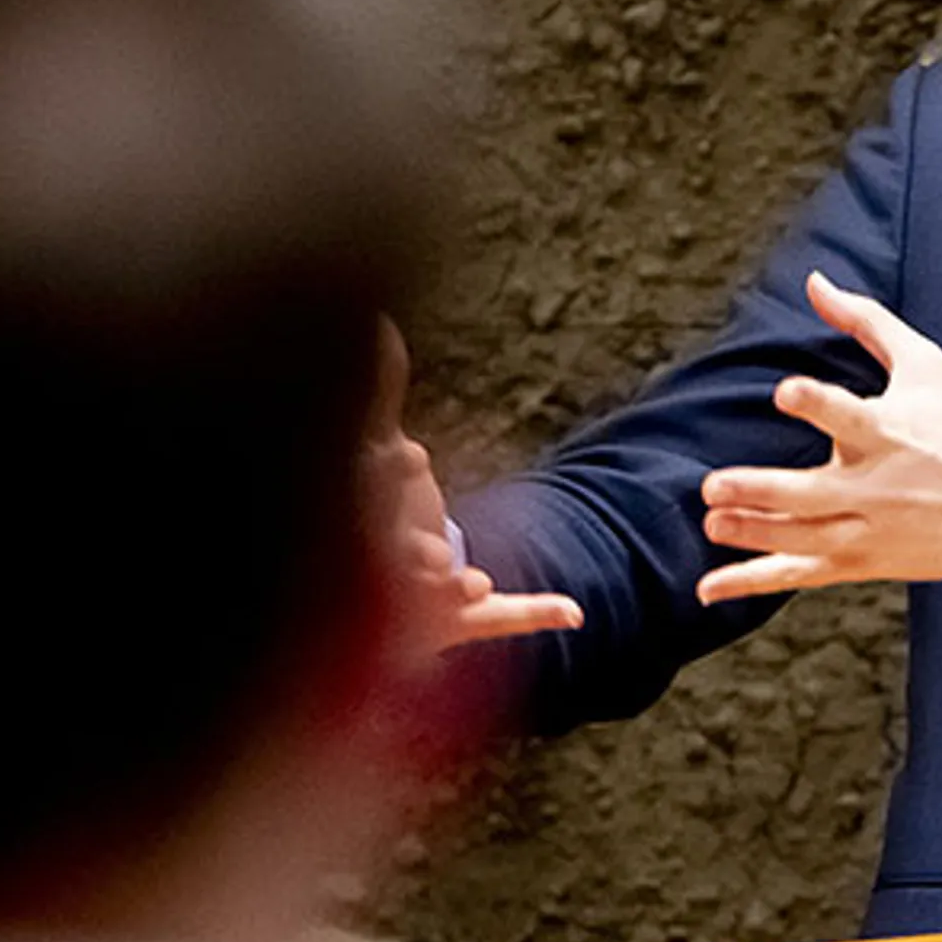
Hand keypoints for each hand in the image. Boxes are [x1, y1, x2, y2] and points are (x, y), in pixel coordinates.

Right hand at [366, 320, 582, 664]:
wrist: (377, 596)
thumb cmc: (376, 511)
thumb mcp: (376, 450)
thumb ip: (379, 390)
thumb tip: (380, 321)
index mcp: (369, 523)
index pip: (384, 485)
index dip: (395, 471)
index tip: (412, 453)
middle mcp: (396, 564)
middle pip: (407, 546)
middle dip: (415, 545)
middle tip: (429, 548)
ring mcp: (429, 600)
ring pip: (445, 592)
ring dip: (456, 587)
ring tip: (471, 581)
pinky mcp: (465, 620)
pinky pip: (502, 617)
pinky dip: (539, 611)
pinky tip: (572, 610)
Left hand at [695, 271, 941, 603]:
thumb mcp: (926, 364)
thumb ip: (866, 322)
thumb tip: (815, 282)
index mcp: (889, 431)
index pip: (845, 416)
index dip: (814, 402)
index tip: (784, 392)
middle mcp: (874, 486)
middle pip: (808, 494)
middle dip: (759, 491)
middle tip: (714, 486)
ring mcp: (866, 531)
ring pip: (798, 538)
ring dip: (751, 532)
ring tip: (712, 522)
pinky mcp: (861, 563)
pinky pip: (799, 575)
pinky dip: (752, 583)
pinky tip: (709, 587)